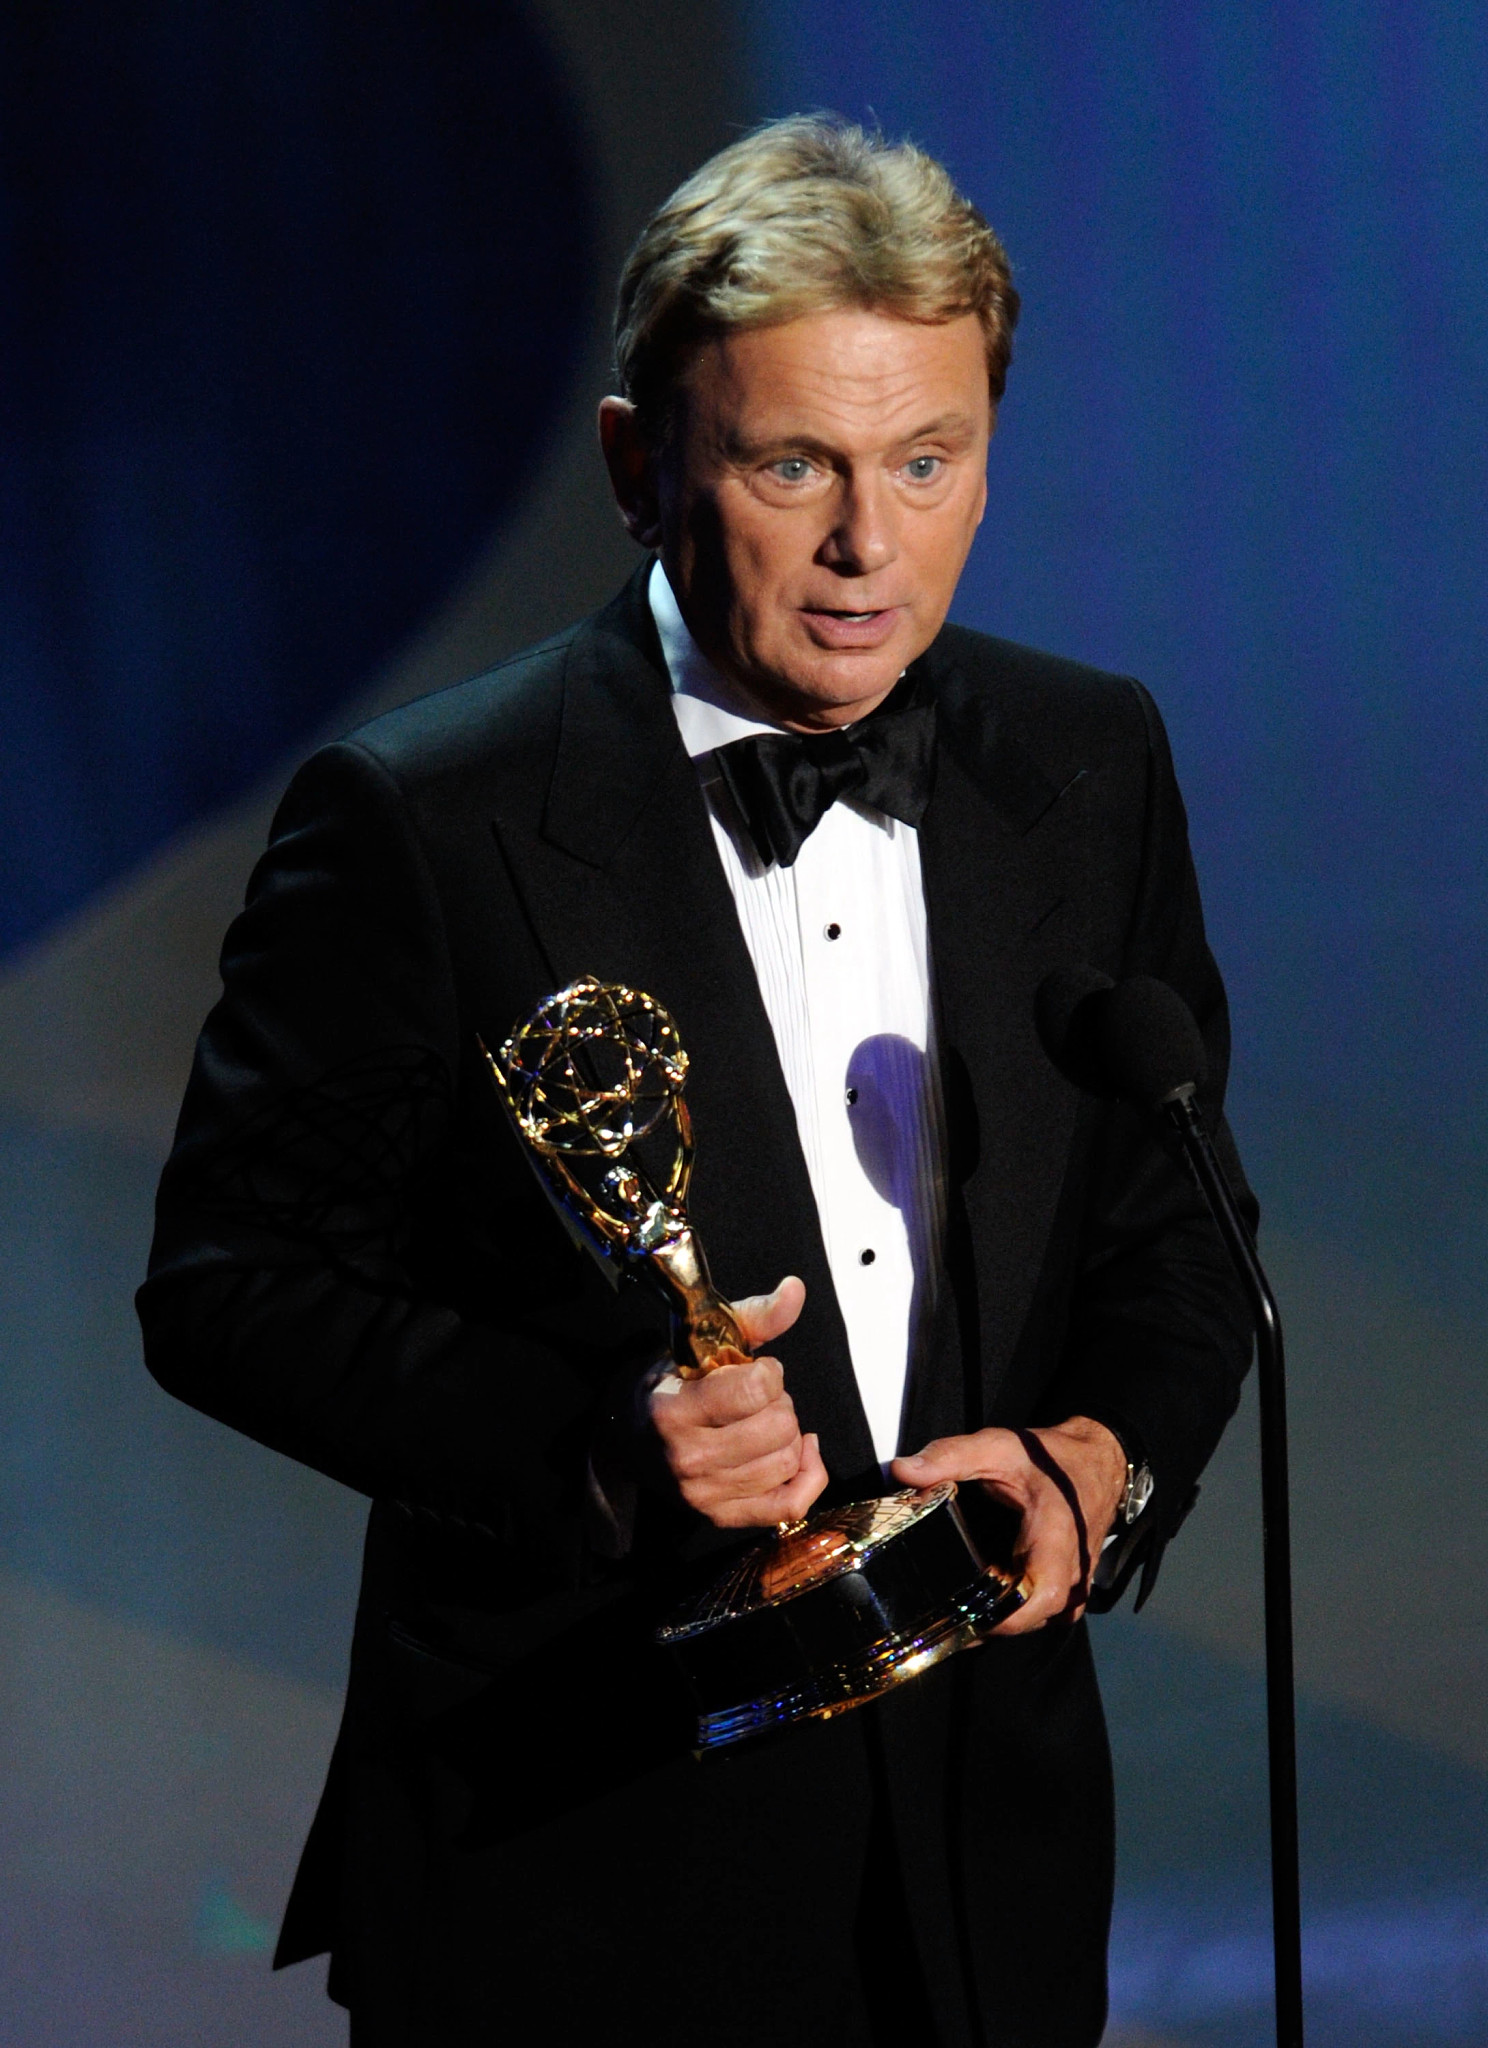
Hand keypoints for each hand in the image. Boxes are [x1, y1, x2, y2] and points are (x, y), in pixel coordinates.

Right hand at [647, 1277, 828, 1529]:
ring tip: (763, 1422)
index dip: (769, 1373)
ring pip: (787, 1462)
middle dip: (780, 1404)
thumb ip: (753, 1318)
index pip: (755, 1391)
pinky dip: (809, 1474)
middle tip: (758, 1398)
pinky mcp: (722, 1517)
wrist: (626, 1438)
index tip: (757, 1370)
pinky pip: (790, 1505)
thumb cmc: (669, 1385)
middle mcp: (688, 1459)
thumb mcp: (699, 1344)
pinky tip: (800, 1450)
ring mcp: (705, 1494)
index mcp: (675, 1411)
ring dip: (788, 1435)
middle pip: (778, 1428)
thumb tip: (796, 1289)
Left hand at [891, 1417, 1127, 1632]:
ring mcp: (1077, 1584)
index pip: (1041, 1596)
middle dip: (988, 1623)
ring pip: (1037, 1619)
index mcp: (1056, 1539)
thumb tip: (902, 1472)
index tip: (965, 1618)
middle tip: (943, 1617)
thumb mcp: (998, 1446)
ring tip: (957, 1613)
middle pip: (1032, 1617)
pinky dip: (1016, 1612)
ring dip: (1001, 1620)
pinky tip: (985, 1603)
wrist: (1097, 1461)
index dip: (1005, 1618)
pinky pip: (1044, 1612)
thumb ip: (950, 1456)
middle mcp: (1073, 1570)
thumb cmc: (1050, 1457)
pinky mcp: (1071, 1587)